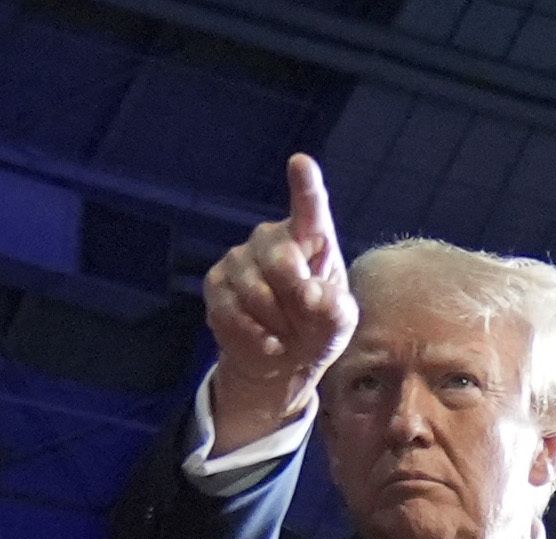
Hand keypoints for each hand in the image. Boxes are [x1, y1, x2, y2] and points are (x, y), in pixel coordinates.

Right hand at [199, 152, 359, 448]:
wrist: (283, 359)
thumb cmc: (319, 327)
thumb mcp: (339, 322)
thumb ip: (334, 307)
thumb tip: (307, 293)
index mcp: (311, 237)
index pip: (309, 207)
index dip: (305, 185)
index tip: (300, 163)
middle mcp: (272, 238)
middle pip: (280, 258)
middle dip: (294, 297)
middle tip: (305, 319)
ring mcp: (240, 258)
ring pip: (255, 290)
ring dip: (276, 322)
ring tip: (287, 333)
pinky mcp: (216, 283)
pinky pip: (231, 309)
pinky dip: (254, 333)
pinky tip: (268, 341)